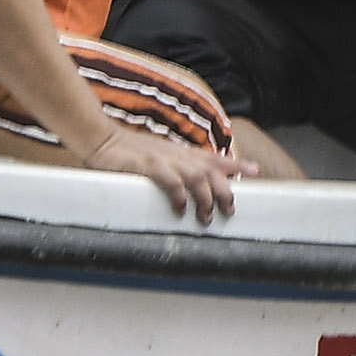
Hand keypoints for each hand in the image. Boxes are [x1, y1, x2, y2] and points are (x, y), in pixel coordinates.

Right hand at [89, 125, 247, 222]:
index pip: (213, 158)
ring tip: (204, 217)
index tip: (255, 171)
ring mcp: (163, 158)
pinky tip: (180, 207)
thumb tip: (191, 186)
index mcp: (181, 153)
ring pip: (195, 177)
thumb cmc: (129, 152)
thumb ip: (176, 168)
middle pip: (210, 171)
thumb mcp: (159, 157)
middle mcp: (177, 154)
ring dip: (204, 198)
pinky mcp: (146, 165)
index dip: (235, 164)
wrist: (100, 137)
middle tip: (229, 211)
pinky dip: (178, 194)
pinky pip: (169, 179)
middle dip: (224, 191)